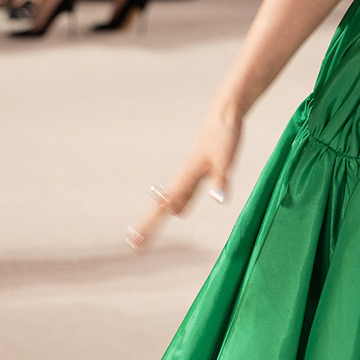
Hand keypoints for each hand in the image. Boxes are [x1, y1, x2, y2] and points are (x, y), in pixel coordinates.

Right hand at [128, 103, 240, 251]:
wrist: (225, 113)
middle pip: (162, 208)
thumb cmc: (224, 135)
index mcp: (185, 177)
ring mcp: (191, 175)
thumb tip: (219, 201)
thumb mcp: (226, 160)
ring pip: (172, 201)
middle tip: (134, 246)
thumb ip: (222, 181)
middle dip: (148, 227)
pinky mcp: (200, 171)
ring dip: (160, 216)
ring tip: (147, 233)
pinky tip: (179, 212)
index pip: (163, 207)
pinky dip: (178, 205)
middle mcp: (184, 178)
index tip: (134, 240)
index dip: (149, 226)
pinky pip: (185, 193)